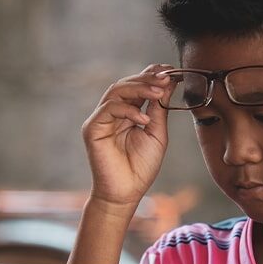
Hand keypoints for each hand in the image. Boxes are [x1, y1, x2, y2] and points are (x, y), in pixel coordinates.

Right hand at [81, 64, 174, 207]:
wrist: (126, 192)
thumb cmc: (140, 167)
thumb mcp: (157, 132)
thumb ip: (159, 108)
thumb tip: (168, 82)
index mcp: (127, 113)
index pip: (136, 86)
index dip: (151, 75)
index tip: (170, 71)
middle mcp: (111, 114)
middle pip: (125, 84)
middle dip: (147, 79)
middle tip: (166, 79)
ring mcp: (100, 120)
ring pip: (115, 91)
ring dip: (139, 88)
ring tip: (158, 93)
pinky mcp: (92, 129)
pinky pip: (108, 109)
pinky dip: (127, 110)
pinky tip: (143, 120)